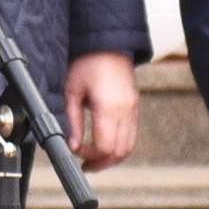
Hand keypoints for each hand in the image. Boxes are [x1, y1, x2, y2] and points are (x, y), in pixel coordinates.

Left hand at [64, 52, 140, 168]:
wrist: (108, 43)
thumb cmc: (87, 63)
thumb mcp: (72, 91)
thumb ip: (73, 121)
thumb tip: (73, 146)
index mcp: (109, 107)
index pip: (105, 147)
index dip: (90, 156)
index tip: (77, 151)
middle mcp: (126, 111)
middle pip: (120, 152)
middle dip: (102, 163)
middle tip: (85, 165)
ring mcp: (134, 109)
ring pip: (129, 146)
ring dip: (112, 157)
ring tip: (94, 158)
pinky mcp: (136, 107)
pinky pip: (132, 135)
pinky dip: (119, 145)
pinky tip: (105, 144)